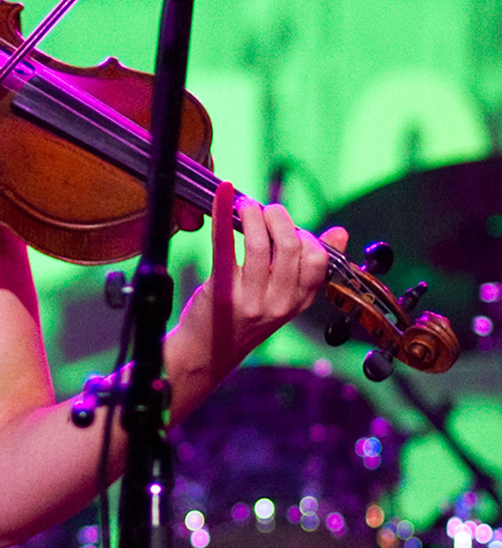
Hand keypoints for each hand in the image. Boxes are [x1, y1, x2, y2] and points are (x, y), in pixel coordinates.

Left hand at [174, 180, 347, 384]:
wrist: (205, 354)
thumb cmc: (243, 319)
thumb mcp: (282, 299)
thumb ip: (308, 267)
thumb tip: (341, 232)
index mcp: (299, 302)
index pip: (318, 260)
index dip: (304, 235)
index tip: (285, 228)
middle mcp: (279, 303)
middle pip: (290, 247)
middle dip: (279, 217)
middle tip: (265, 210)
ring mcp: (250, 300)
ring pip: (259, 245)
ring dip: (252, 214)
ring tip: (245, 205)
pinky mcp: (220, 292)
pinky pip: (224, 244)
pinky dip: (223, 213)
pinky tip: (223, 193)